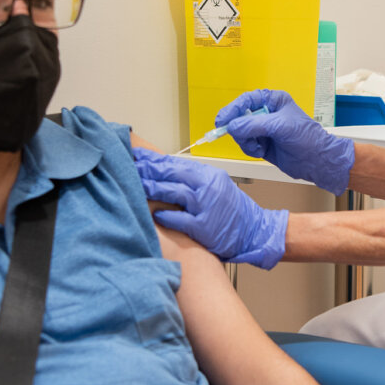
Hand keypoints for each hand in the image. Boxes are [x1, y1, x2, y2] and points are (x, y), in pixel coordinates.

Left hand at [133, 148, 287, 268]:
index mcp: (208, 174)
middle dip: (149, 169)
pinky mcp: (206, 226)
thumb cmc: (232, 210)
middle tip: (129, 165)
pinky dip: (168, 216)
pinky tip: (155, 214)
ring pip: (175, 192)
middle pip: (173, 173)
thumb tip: (162, 172)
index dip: (153, 158)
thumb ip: (192, 179)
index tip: (135, 154)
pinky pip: (182, 219)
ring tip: (136, 185)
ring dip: (153, 188)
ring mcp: (207, 206)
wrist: (255, 230)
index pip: (175, 162)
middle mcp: (208, 186)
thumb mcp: (215, 186)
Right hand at [216, 89, 354, 194]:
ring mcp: (263, 129)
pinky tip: (261, 151)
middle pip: (239, 117)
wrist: (316, 161)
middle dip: (239, 129)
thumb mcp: (280, 127)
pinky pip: (245, 144)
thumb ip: (254, 125)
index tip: (222, 120)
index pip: (246, 100)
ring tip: (258, 146)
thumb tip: (232, 127)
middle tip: (241, 137)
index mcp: (273, 101)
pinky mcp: (262, 143)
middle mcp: (266, 113)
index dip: (232, 109)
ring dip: (245, 141)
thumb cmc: (306, 138)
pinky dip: (250, 149)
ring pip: (240, 133)